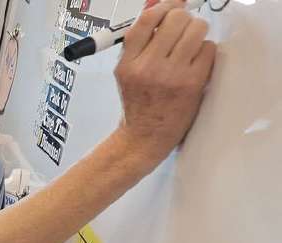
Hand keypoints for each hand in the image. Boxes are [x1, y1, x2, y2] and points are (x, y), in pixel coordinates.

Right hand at [114, 0, 215, 164]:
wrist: (145, 136)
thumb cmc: (138, 104)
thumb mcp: (126, 72)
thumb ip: (139, 44)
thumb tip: (160, 10)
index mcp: (127, 63)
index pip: (147, 20)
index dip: (164, 7)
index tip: (173, 6)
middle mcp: (147, 67)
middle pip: (176, 19)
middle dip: (184, 19)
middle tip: (184, 28)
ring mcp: (171, 75)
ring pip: (196, 30)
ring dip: (198, 32)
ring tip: (192, 43)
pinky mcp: (192, 82)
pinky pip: (208, 49)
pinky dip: (206, 51)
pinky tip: (197, 62)